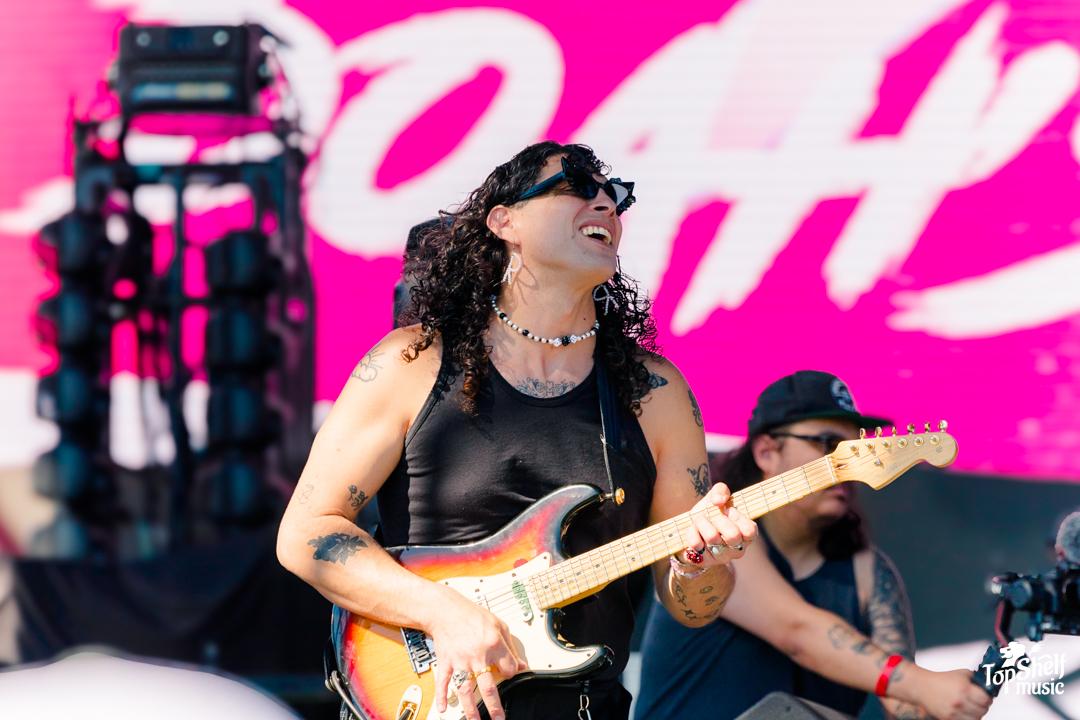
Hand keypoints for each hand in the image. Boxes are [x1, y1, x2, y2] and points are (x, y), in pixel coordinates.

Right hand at [430, 589, 527, 719]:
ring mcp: (460, 660)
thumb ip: (511, 647)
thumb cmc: (472, 615)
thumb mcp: (499, 625)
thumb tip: (520, 665)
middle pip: (488, 687)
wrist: (447, 610)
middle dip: (494, 707)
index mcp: (494, 645)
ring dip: (470, 708)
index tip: (507, 674)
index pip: (508, 669)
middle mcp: (478, 655)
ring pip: (466, 689)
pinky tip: (443, 708)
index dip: (510, 672)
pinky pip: (443, 682)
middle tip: (499, 719)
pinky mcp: (446, 661)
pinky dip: (441, 696)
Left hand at [680, 483, 757, 567]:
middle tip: (712, 516)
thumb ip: (721, 491)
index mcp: (745, 535)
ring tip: (699, 520)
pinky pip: (696, 544)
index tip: (728, 510)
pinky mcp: (704, 561)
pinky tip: (692, 530)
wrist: (690, 533)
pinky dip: (691, 532)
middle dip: (719, 520)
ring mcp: (721, 557)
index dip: (738, 517)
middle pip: (733, 536)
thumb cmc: (709, 515)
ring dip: (702, 522)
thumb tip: (719, 500)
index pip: (750, 530)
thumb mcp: (715, 499)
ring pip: (713, 538)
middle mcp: (736, 549)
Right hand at [908, 668, 992, 719]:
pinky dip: (968, 718)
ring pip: (976, 719)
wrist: (923, 687)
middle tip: (978, 702)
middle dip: (982, 706)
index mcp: (964, 689)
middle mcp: (960, 701)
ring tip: (971, 707)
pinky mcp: (948, 719)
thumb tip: (989, 684)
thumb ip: (976, 678)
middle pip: (983, 711)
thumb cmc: (943, 679)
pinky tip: (964, 711)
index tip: (984, 697)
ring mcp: (954, 712)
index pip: (986, 700)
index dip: (987, 698)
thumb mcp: (961, 674)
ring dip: (976, 714)